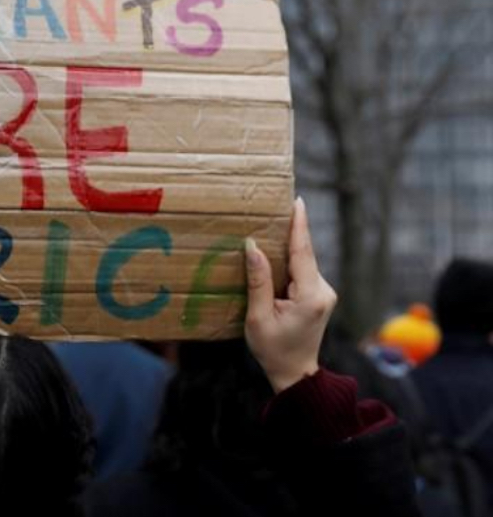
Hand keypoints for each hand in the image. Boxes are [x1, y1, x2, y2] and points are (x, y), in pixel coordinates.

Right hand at [245, 198, 336, 392]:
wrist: (295, 374)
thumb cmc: (273, 349)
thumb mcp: (258, 317)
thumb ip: (258, 281)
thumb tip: (253, 247)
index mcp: (310, 296)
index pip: (303, 253)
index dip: (299, 226)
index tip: (297, 202)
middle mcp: (323, 291)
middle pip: (304, 254)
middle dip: (292, 231)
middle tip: (278, 205)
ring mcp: (324, 293)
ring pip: (303, 262)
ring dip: (288, 247)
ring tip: (271, 226)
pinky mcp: (320, 296)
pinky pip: (303, 272)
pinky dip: (289, 261)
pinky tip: (275, 254)